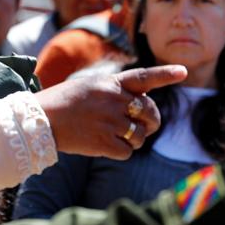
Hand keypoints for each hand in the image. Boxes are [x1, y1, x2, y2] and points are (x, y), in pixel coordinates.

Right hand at [33, 65, 186, 159]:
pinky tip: (106, 146)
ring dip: (134, 140)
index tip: (184, 72)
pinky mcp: (104, 142)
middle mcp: (114, 100)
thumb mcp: (91, 86)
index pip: (144, 77)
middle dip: (151, 122)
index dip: (166, 74)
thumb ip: (116, 91)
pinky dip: (121, 152)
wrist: (40, 120)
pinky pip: (127, 152)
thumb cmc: (64, 102)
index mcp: (111, 83)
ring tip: (116, 136)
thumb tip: (141, 105)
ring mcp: (110, 122)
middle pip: (151, 112)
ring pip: (141, 135)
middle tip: (144, 126)